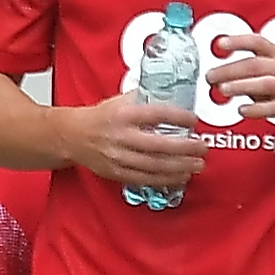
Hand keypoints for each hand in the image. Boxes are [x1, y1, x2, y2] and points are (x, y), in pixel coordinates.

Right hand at [66, 94, 208, 192]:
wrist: (72, 136)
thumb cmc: (100, 117)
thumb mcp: (120, 100)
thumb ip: (145, 98)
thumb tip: (171, 94)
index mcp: (123, 115)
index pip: (156, 114)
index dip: (178, 117)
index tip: (193, 120)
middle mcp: (120, 136)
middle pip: (158, 145)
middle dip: (185, 148)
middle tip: (202, 148)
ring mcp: (118, 157)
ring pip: (154, 166)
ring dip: (180, 167)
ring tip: (197, 164)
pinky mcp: (117, 173)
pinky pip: (145, 179)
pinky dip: (166, 179)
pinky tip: (181, 176)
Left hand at [206, 33, 274, 133]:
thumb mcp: (269, 70)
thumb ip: (244, 69)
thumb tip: (215, 72)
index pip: (257, 42)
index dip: (238, 41)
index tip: (220, 44)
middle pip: (255, 65)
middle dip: (230, 70)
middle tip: (211, 76)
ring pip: (265, 84)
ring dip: (242, 86)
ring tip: (223, 89)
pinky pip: (274, 107)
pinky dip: (256, 109)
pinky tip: (242, 110)